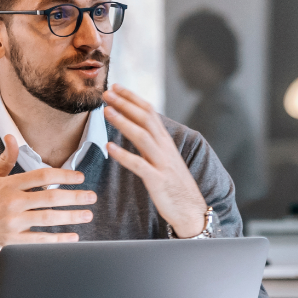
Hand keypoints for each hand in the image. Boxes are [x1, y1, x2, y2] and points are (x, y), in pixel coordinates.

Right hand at [0, 135, 95, 262]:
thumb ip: (5, 159)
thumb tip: (12, 137)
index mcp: (8, 185)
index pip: (42, 176)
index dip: (64, 175)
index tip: (80, 177)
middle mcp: (12, 202)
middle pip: (51, 196)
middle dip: (75, 196)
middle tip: (92, 196)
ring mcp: (13, 222)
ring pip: (49, 218)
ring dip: (72, 216)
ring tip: (87, 215)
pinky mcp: (13, 241)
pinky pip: (40, 240)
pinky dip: (58, 240)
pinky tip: (73, 237)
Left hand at [101, 85, 209, 236]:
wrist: (191, 210)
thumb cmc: (173, 185)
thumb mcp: (163, 158)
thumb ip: (151, 142)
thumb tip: (135, 126)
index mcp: (165, 141)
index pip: (149, 112)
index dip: (132, 98)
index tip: (116, 87)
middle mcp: (165, 148)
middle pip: (145, 119)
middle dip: (125, 103)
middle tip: (107, 92)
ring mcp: (162, 163)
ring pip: (142, 137)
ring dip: (123, 122)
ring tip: (106, 112)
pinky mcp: (157, 180)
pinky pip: (139, 165)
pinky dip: (124, 155)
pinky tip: (109, 147)